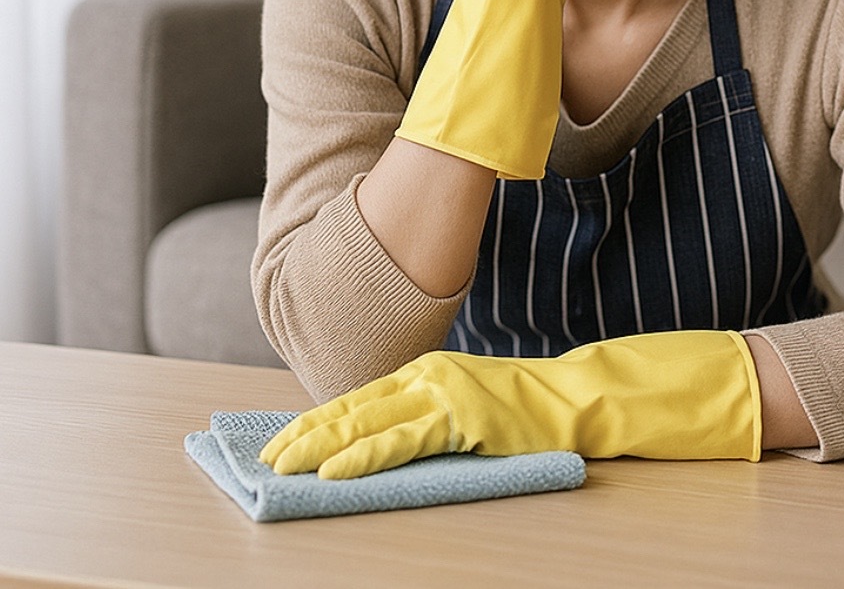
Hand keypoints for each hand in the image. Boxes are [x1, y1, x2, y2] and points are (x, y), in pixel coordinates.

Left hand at [260, 330, 762, 478]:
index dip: (314, 421)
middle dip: (301, 435)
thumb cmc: (526, 410)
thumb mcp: (467, 406)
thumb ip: (425, 416)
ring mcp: (443, 394)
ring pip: (364, 422)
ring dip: (317, 447)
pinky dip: (361, 457)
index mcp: (426, 371)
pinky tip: (333, 472)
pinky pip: (400, 441)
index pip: (356, 398)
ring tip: (282, 468)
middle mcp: (427, 376)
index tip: (277, 443)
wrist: (581, 401)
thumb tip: (378, 440)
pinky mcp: (461, 417)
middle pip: (349, 406)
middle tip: (261, 459)